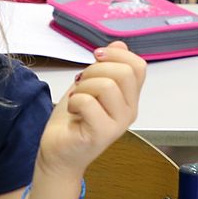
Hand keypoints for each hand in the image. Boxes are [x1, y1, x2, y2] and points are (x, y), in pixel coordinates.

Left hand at [36, 43, 146, 176]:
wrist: (58, 153)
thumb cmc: (73, 121)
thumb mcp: (89, 85)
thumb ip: (106, 67)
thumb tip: (120, 45)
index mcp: (129, 98)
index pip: (138, 66)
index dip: (117, 54)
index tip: (96, 57)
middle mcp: (129, 111)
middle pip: (124, 72)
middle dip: (96, 70)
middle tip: (82, 83)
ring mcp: (118, 124)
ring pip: (107, 85)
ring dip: (84, 86)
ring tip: (77, 98)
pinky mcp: (101, 133)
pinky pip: (89, 102)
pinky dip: (75, 101)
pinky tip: (73, 110)